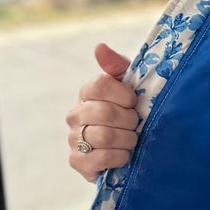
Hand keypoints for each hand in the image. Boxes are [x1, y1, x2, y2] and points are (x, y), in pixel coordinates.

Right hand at [66, 43, 137, 181]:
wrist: (132, 153)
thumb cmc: (131, 116)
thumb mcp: (131, 88)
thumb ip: (117, 66)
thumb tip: (100, 47)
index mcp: (88, 93)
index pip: (101, 84)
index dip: (124, 95)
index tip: (134, 102)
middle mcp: (75, 114)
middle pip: (105, 113)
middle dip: (129, 121)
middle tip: (135, 125)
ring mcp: (74, 138)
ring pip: (105, 136)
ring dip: (127, 140)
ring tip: (131, 140)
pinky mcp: (77, 161)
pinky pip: (102, 158)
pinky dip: (120, 157)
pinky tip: (124, 155)